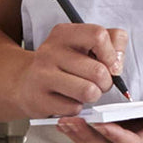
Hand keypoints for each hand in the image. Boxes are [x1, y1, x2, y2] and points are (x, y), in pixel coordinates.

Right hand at [13, 22, 128, 119]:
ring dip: (93, 96)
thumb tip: (116, 65)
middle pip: (98, 70)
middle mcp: (50, 51)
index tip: (110, 64)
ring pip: (89, 91)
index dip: (112, 54)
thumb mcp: (84, 45)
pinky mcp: (39, 99)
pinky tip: (66, 100)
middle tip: (97, 83)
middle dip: (106, 82)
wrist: (25, 83)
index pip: (99, 35)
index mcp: (63, 33)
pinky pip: (74, 108)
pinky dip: (76, 108)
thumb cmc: (62, 65)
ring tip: (84, 91)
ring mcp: (42, 75)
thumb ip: (111, 42)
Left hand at [54, 75, 142, 142]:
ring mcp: (131, 134)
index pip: (134, 142)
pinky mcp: (124, 127)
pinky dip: (83, 128)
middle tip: (69, 121)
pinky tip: (70, 116)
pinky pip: (99, 134)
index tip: (99, 123)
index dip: (116, 135)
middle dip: (88, 137)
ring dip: (81, 134)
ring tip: (62, 119)